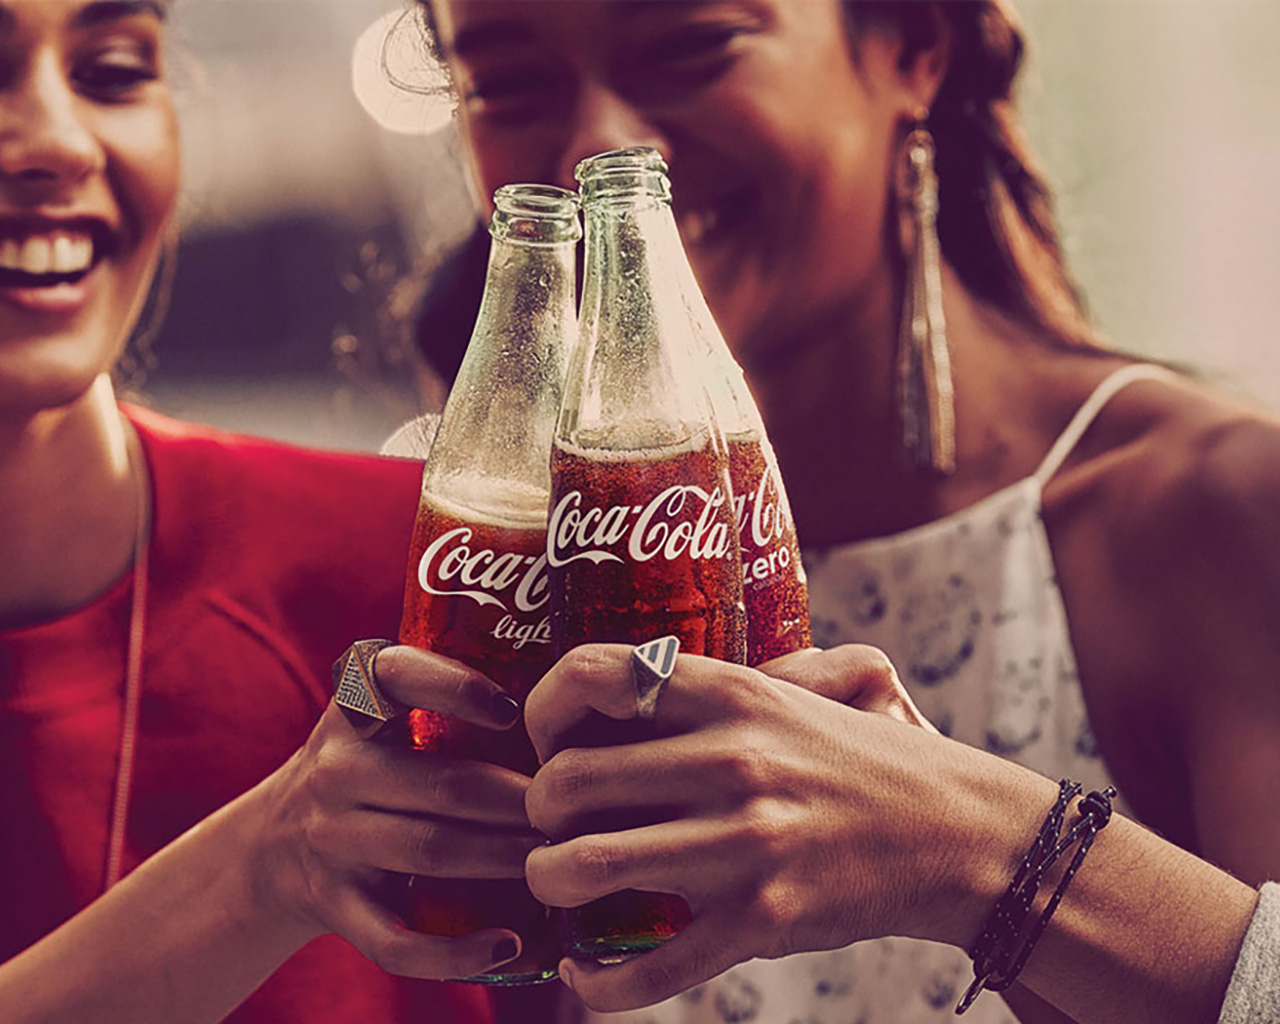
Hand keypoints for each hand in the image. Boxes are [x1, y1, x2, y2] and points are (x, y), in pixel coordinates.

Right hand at [251, 645, 540, 980]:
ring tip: (554, 857)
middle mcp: (334, 770)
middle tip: (570, 805)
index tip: (512, 710)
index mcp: (353, 710)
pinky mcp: (334, 904)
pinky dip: (452, 950)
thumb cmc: (366, 766)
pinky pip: (393, 938)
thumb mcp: (378, 716)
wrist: (271, 846)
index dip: (456, 687)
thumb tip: (565, 687)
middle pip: (439, 784)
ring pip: (427, 850)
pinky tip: (507, 943)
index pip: (396, 677)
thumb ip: (444, 693)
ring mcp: (331, 840)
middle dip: (514, 798)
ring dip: (500, 858)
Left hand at [523, 644, 1032, 1011]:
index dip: (541, 709)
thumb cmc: (866, 759)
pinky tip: (582, 974)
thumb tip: (644, 678)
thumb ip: (728, 680)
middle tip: (549, 821)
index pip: (592, 676)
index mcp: (731, 693)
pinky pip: (650, 964)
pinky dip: (598, 981)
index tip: (543, 739)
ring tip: (557, 882)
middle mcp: (728, 759)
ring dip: (548, 881)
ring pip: (585, 865)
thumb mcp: (806, 687)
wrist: (956, 834)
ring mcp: (741, 842)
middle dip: (534, 809)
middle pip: (565, 779)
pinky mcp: (759, 919)